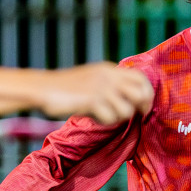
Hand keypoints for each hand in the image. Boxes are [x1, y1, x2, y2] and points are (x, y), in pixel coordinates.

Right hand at [38, 63, 154, 125]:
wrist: (43, 88)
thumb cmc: (67, 88)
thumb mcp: (93, 79)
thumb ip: (112, 84)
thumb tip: (135, 100)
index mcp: (109, 69)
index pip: (141, 78)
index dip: (147, 94)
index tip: (144, 107)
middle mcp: (108, 76)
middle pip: (141, 93)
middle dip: (141, 107)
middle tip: (134, 115)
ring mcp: (101, 88)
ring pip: (127, 110)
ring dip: (118, 117)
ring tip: (104, 115)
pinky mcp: (92, 101)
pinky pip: (111, 118)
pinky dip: (104, 121)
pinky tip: (93, 117)